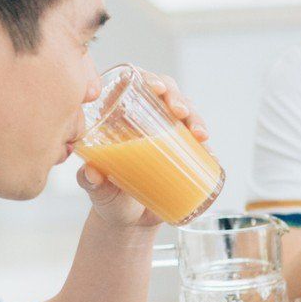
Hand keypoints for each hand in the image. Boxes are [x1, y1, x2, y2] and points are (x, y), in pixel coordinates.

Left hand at [79, 71, 207, 227]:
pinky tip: (210, 154)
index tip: (155, 88)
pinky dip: (207, 147)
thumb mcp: (97, 189)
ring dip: (196, 119)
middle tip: (179, 111)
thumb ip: (90, 181)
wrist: (129, 223)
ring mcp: (169, 137)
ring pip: (187, 116)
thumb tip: (91, 173)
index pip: (135, 86)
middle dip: (178, 97)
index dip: (149, 78)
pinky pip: (199, 145)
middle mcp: (147, 122)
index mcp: (121, 117)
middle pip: (167, 95)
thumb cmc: (108, 198)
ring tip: (199, 135)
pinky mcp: (185, 156)